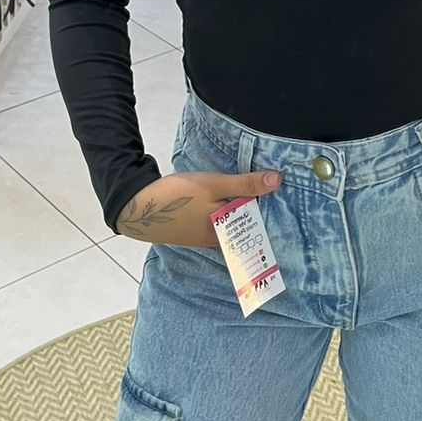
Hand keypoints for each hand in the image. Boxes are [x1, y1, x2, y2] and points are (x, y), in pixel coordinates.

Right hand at [116, 169, 280, 246]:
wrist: (137, 207)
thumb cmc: (178, 196)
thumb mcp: (214, 185)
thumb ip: (245, 184)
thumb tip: (277, 180)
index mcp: (225, 232)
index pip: (255, 229)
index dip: (269, 220)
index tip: (285, 210)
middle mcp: (215, 240)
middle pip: (243, 233)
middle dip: (257, 226)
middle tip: (276, 211)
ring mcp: (201, 237)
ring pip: (228, 231)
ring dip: (241, 222)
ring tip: (255, 208)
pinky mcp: (189, 232)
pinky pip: (214, 228)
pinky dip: (224, 220)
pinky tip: (225, 210)